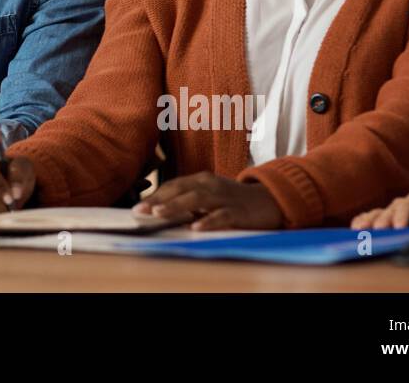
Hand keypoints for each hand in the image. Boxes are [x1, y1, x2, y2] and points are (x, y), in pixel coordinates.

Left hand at [133, 172, 282, 230]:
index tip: (138, 206)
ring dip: (176, 206)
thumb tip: (161, 211)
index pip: (173, 185)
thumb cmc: (233, 200)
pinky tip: (196, 227)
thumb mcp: (209, 195)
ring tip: (160, 214)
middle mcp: (210, 184)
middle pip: (181, 189)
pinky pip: (221, 215)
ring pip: (197, 199)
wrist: (269, 200)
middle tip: (141, 210)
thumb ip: (189, 200)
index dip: (156, 195)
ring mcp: (224, 197)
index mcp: (201, 180)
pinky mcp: (239, 211)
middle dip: (159, 200)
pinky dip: (208, 221)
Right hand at [351, 192, 408, 229]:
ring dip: (368, 222)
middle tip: (377, 231)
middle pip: (389, 210)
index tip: (398, 228)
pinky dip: (362, 222)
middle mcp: (400, 202)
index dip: (402, 217)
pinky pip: (369, 217)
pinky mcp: (381, 216)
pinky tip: (355, 228)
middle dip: (383, 221)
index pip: (407, 206)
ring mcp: (389, 209)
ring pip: (377, 213)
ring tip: (359, 230)